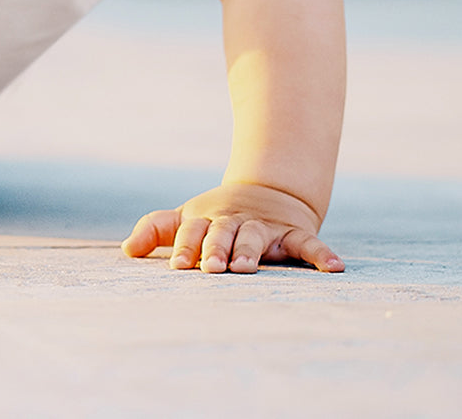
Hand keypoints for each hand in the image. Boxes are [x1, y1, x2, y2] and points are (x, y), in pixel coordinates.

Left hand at [122, 183, 343, 273]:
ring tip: (246, 267)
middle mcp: (233, 221)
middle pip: (222, 233)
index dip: (185, 247)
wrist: (266, 192)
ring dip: (251, 250)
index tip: (178, 266)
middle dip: (216, 249)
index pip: (191, 231)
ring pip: (256, 236)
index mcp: (205, 219)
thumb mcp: (186, 219)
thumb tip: (126, 250)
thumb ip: (157, 231)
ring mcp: (264, 225)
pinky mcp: (293, 231)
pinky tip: (334, 268)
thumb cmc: (217, 218)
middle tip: (212, 269)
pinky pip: (308, 243)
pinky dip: (321, 254)